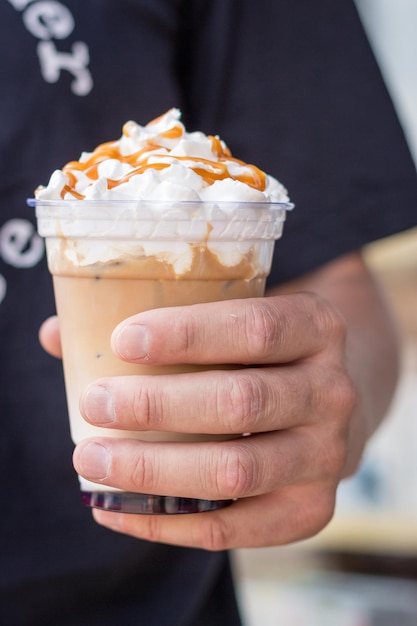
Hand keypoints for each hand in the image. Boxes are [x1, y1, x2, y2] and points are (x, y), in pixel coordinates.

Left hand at [68, 292, 355, 549]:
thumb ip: (156, 325)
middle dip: (157, 406)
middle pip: (243, 402)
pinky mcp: (311, 510)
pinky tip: (116, 509)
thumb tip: (58, 335)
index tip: (121, 340)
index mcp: (316, 327)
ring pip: (237, 470)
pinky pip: (234, 528)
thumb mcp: (233, 321)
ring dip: (154, 470)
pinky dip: (167, 523)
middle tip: (94, 403)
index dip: (187, 335)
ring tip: (92, 461)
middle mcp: (333, 391)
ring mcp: (328, 455)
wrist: (324, 403)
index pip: (254, 327)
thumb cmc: (260, 356)